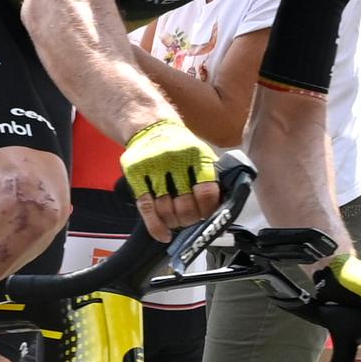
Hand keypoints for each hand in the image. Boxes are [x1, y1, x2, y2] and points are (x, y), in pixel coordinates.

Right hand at [120, 118, 219, 241]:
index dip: (208, 210)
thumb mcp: (201, 154)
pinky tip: (164, 234)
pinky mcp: (136, 175)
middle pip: (186, 205)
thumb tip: (224, 207)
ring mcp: (153, 168)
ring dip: (174, 222)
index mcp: (196, 155)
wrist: (150, 127)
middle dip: (190, 219)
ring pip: (166, 210)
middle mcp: (175, 160)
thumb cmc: (180, 147)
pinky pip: (147, 208)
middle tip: (191, 220)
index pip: (207, 192)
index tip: (207, 215)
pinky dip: (156, 227)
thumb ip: (212, 177)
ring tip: (177, 222)